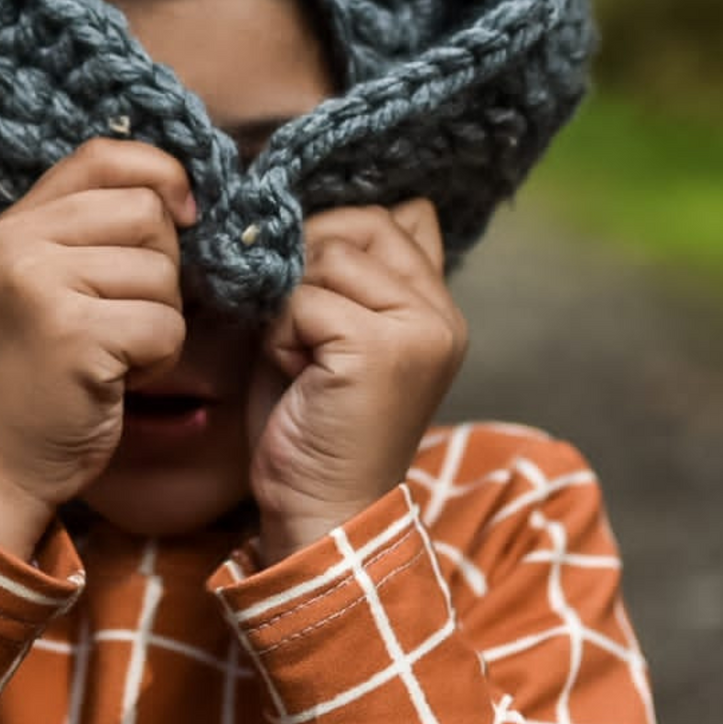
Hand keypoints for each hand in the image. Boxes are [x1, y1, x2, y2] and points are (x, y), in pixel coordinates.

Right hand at [0, 138, 195, 557]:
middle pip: (147, 213)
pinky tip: (119, 378)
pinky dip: (159, 359)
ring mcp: (41, 287)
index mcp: (14, 224)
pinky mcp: (72, 335)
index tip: (184, 216)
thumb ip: (90, 232)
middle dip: (162, 268)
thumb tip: (184, 195)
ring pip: (163, 273)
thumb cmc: (36, 376)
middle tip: (124, 316)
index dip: (162, 174)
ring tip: (114, 352)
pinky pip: (165, 325)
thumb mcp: (44, 284)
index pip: (105, 155)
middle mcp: (19, 243)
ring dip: (160, 320)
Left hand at [247, 199, 467, 561]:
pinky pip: (303, 300)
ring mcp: (418, 328)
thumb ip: (347, 277)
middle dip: (306, 266)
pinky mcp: (381, 348)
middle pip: (356, 224)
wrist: (321, 512)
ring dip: (289, 307)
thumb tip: (338, 211)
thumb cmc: (312, 426)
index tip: (312, 298)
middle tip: (300, 336)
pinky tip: (298, 378)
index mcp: (436, 306)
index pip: (392, 216)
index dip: (333, 241)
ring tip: (302, 362)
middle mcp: (441, 312)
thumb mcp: (331, 336)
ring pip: (325, 257)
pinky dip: (281, 336)